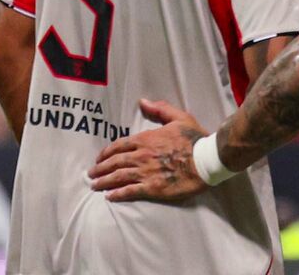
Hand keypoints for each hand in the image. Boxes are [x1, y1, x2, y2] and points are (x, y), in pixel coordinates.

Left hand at [88, 99, 209, 202]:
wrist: (207, 159)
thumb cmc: (195, 138)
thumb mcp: (180, 117)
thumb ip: (160, 109)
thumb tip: (143, 101)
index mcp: (146, 139)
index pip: (119, 145)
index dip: (106, 153)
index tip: (99, 158)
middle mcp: (141, 156)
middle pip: (114, 162)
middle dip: (100, 168)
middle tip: (91, 174)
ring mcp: (145, 173)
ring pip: (118, 177)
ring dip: (103, 182)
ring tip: (95, 185)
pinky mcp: (152, 188)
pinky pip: (130, 191)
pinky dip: (117, 194)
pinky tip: (109, 196)